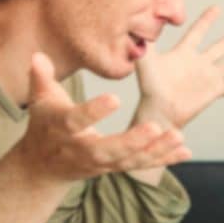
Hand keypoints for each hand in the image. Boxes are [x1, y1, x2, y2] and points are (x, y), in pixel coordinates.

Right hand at [15, 52, 190, 182]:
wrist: (43, 164)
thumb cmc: (46, 122)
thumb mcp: (41, 99)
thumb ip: (41, 77)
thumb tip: (38, 55)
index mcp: (63, 128)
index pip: (77, 120)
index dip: (94, 110)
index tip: (115, 98)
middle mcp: (82, 149)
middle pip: (107, 149)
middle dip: (131, 141)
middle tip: (155, 127)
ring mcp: (101, 162)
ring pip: (129, 160)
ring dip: (155, 150)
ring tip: (178, 135)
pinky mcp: (116, 167)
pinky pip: (141, 164)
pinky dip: (164, 159)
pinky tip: (185, 151)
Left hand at [133, 7, 223, 129]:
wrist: (159, 113)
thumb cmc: (149, 89)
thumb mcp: (147, 62)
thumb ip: (146, 42)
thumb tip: (143, 22)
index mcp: (184, 53)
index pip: (197, 32)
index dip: (207, 20)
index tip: (217, 8)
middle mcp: (200, 63)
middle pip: (220, 46)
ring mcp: (209, 76)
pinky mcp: (216, 90)